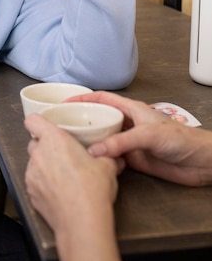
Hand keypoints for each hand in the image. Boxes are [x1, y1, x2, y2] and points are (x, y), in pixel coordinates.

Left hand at [25, 113, 121, 260]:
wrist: (82, 222)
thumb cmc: (91, 191)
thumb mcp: (107, 166)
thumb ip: (107, 156)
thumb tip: (115, 158)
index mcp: (54, 140)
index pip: (33, 120)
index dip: (38, 121)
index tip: (45, 124)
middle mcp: (39, 154)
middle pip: (34, 142)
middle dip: (45, 146)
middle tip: (62, 153)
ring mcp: (32, 174)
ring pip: (34, 163)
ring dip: (44, 165)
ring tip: (63, 175)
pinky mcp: (31, 193)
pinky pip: (34, 182)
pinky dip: (43, 184)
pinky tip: (58, 191)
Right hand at [68, 91, 211, 185]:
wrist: (200, 162)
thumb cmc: (182, 139)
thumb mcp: (149, 135)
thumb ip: (122, 142)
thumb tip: (96, 150)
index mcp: (131, 109)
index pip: (102, 98)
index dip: (83, 98)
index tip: (65, 102)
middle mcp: (128, 124)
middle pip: (99, 118)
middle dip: (82, 120)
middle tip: (63, 125)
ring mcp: (130, 142)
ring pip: (103, 139)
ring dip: (90, 141)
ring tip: (71, 144)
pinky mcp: (133, 160)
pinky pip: (111, 157)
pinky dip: (101, 159)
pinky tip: (92, 162)